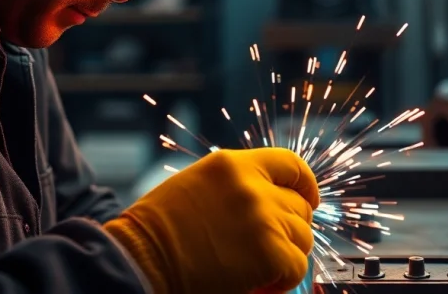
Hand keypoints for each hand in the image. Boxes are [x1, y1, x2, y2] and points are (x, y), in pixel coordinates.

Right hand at [104, 148, 318, 293]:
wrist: (139, 260)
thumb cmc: (157, 231)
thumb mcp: (195, 187)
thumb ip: (234, 187)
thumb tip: (272, 201)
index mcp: (231, 165)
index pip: (290, 165)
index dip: (305, 185)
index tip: (308, 200)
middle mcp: (252, 185)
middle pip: (299, 207)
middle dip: (288, 230)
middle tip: (264, 250)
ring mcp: (263, 218)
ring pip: (302, 239)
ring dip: (284, 256)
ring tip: (252, 268)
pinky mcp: (270, 252)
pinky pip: (296, 267)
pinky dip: (280, 281)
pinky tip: (254, 284)